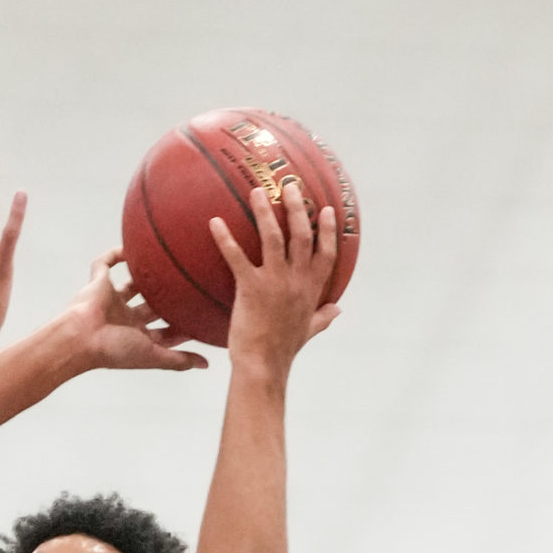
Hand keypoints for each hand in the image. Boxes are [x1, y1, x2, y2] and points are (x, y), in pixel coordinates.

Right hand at [64, 250, 207, 374]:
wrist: (81, 337)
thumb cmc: (114, 349)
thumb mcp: (153, 355)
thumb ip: (179, 360)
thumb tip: (206, 365)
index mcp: (136, 337)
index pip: (163, 331)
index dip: (181, 325)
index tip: (201, 315)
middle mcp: (125, 318)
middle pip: (151, 306)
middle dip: (167, 298)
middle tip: (190, 284)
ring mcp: (111, 300)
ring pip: (132, 284)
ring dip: (145, 276)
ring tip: (166, 261)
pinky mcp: (98, 282)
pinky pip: (106, 263)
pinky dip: (116, 254)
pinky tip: (132, 246)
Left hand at [209, 178, 340, 380]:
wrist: (263, 366)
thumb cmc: (284, 350)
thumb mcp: (309, 331)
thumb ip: (323, 318)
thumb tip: (338, 310)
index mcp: (311, 289)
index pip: (327, 252)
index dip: (328, 229)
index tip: (327, 209)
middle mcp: (296, 280)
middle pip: (301, 234)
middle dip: (297, 207)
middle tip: (288, 186)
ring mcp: (274, 282)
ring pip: (273, 237)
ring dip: (265, 212)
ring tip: (256, 191)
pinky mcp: (250, 288)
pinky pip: (236, 257)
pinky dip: (225, 238)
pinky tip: (214, 222)